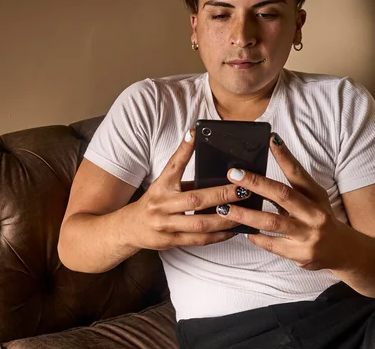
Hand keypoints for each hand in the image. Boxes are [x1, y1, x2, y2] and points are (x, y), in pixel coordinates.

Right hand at [126, 130, 250, 250]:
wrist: (130, 228)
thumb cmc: (154, 203)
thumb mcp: (163, 186)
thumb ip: (185, 179)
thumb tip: (214, 170)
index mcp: (161, 186)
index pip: (173, 165)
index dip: (184, 150)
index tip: (195, 134)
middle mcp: (161, 204)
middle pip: (195, 199)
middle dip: (222, 195)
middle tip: (243, 189)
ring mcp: (165, 224)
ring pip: (200, 223)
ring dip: (225, 219)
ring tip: (244, 213)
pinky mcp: (170, 241)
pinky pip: (199, 239)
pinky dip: (217, 236)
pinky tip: (232, 231)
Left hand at [219, 133, 352, 270]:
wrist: (344, 252)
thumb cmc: (320, 218)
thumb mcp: (312, 199)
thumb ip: (290, 188)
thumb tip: (259, 171)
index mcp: (316, 196)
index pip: (298, 173)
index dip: (285, 156)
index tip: (270, 139)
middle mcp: (314, 213)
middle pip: (282, 195)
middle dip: (256, 183)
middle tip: (233, 175)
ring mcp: (308, 235)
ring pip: (273, 222)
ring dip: (246, 215)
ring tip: (225, 209)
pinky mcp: (300, 254)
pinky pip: (272, 244)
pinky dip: (256, 237)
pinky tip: (243, 232)